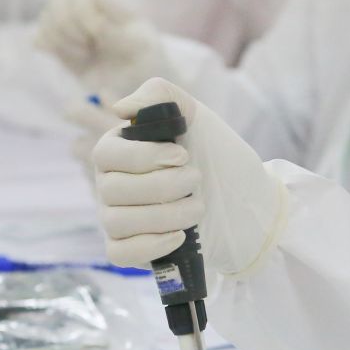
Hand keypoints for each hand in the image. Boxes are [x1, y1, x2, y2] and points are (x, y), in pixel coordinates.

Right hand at [36, 0, 173, 102]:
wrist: (137, 84)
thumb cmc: (145, 61)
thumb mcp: (141, 48)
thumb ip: (118, 36)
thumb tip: (94, 27)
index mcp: (107, 3)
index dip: (84, 15)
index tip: (96, 36)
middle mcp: (85, 9)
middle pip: (58, 0)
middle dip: (67, 26)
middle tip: (88, 47)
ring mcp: (70, 26)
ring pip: (45, 18)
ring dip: (59, 40)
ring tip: (83, 55)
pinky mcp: (59, 45)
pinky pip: (38, 38)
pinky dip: (48, 48)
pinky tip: (70, 58)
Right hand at [90, 78, 284, 274]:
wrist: (243, 198)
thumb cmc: (214, 155)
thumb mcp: (194, 114)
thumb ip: (159, 95)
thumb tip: (121, 108)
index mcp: (119, 150)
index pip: (106, 154)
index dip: (142, 157)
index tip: (182, 155)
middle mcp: (110, 184)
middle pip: (112, 190)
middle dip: (163, 187)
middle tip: (197, 181)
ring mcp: (117, 219)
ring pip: (118, 222)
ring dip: (164, 216)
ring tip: (197, 209)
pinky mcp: (129, 248)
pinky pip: (119, 254)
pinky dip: (149, 246)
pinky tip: (178, 236)